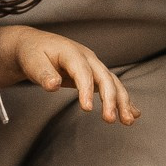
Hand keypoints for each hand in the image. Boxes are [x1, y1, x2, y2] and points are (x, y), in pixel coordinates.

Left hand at [0, 27, 137, 124]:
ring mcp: (93, 65)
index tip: (87, 109)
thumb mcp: (32, 62)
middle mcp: (87, 57)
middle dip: (111, 98)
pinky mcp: (94, 74)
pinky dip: (123, 99)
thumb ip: (43, 74)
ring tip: (129, 121)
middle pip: (104, 77)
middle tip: (110, 120)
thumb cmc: (32, 54)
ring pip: (112, 82)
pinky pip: (112, 86)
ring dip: (122, 101)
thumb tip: (53, 85)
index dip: (86, 90)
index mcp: (71, 52)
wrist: (34, 45)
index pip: (82, 72)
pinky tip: (133, 113)